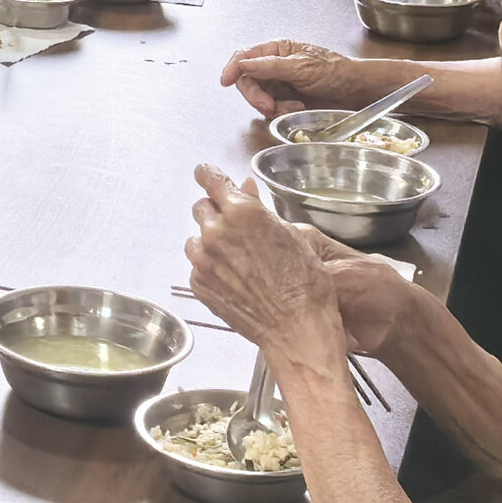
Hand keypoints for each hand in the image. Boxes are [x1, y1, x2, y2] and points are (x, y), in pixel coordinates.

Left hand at [185, 166, 356, 372]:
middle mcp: (216, 231)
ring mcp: (203, 259)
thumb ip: (260, 209)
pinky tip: (233, 279)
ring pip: (196, 238)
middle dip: (215, 212)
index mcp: (241, 212)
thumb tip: (245, 188)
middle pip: (201, 208)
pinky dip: (210, 267)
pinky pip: (198, 266)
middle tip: (234, 227)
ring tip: (237, 259)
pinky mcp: (199, 283)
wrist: (296, 329)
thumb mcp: (292, 235)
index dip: (208, 175)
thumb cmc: (305, 284)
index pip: (211, 179)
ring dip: (210, 241)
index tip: (205, 174)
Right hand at [221, 37, 402, 116]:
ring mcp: (280, 84)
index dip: (233, 68)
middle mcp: (274, 66)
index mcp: (276, 50)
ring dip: (271, 106)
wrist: (356, 91)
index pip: (245, 57)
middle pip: (248, 81)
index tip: (226, 81)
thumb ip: (269, 65)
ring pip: (258, 97)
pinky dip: (280, 112)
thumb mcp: (301, 67)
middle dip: (256, 95)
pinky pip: (271, 109)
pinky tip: (296, 108)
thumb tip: (243, 63)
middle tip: (267, 106)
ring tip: (291, 107)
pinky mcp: (286, 100)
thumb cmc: (335, 72)